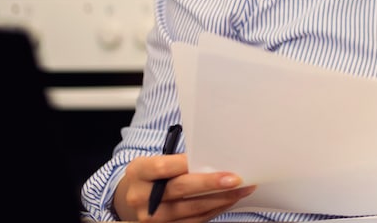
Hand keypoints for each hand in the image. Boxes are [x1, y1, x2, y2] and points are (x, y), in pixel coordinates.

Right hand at [114, 153, 255, 221]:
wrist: (135, 198)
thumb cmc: (153, 175)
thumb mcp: (156, 162)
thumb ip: (178, 162)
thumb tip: (215, 161)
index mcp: (139, 172)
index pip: (164, 167)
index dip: (187, 164)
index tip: (212, 160)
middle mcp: (141, 197)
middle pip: (180, 189)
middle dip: (210, 183)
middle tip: (235, 178)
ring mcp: (152, 217)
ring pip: (191, 208)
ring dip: (220, 199)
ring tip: (241, 190)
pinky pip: (195, 220)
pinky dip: (215, 210)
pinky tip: (228, 200)